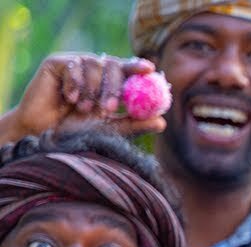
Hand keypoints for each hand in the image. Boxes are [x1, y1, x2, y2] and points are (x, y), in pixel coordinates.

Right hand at [2, 53, 165, 141]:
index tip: (149, 69)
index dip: (138, 66)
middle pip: (113, 65)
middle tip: (110, 107)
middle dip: (114, 87)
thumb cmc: (77, 132)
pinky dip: (75, 84)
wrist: (44, 135)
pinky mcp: (56, 63)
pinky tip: (69, 99)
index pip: (128, 69)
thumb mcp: (109, 129)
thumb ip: (134, 123)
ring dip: (92, 91)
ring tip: (83, 109)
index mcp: (110, 82)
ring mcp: (76, 64)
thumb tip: (162, 123)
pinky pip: (73, 66)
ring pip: (94, 65)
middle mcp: (95, 70)